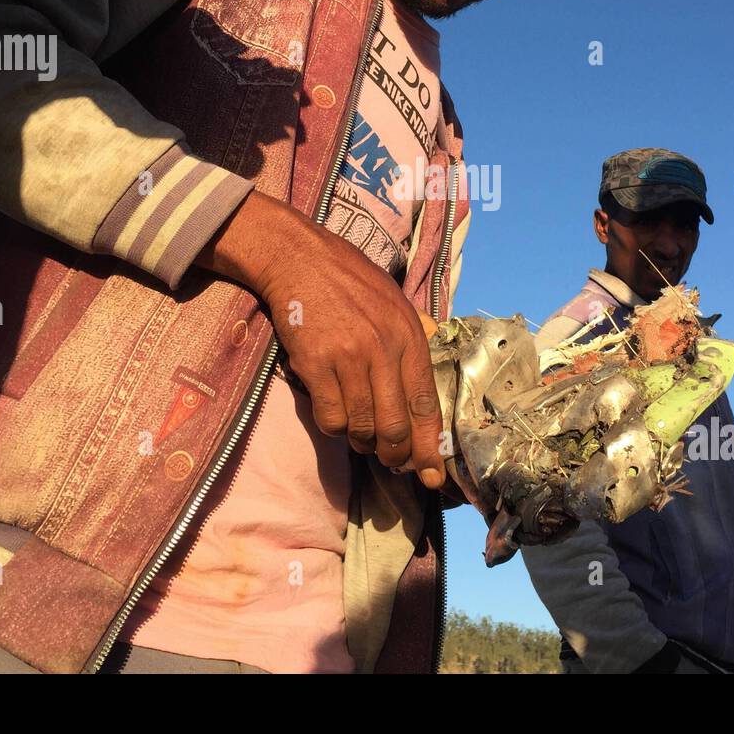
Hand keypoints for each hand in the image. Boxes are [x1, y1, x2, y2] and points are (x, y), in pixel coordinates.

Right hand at [197, 191, 445, 488]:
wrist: (301, 259)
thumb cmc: (350, 281)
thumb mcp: (396, 304)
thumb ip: (411, 347)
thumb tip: (422, 402)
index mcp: (409, 336)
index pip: (426, 405)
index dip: (429, 447)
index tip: (433, 474)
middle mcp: (383, 350)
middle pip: (396, 426)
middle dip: (396, 456)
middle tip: (393, 463)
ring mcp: (348, 358)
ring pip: (362, 427)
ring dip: (363, 442)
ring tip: (361, 436)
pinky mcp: (315, 364)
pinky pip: (330, 418)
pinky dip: (334, 426)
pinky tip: (334, 413)